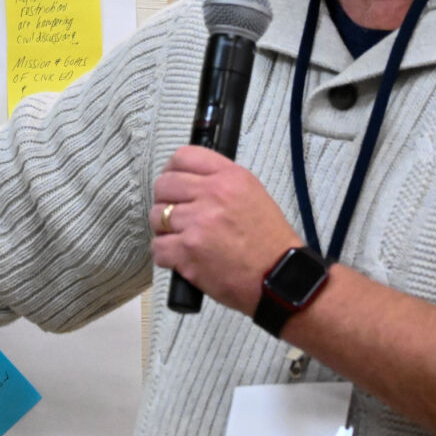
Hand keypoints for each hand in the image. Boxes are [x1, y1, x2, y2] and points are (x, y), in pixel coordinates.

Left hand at [149, 145, 301, 315]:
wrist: (279, 278)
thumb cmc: (269, 241)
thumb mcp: (252, 194)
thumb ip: (220, 182)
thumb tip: (188, 180)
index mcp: (230, 177)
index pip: (184, 157)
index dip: (172, 171)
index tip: (174, 184)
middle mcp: (212, 195)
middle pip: (164, 185)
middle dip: (166, 201)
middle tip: (176, 215)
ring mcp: (197, 223)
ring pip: (157, 216)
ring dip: (164, 229)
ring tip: (181, 238)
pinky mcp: (187, 251)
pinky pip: (157, 246)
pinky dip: (165, 254)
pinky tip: (180, 257)